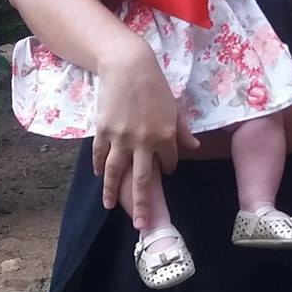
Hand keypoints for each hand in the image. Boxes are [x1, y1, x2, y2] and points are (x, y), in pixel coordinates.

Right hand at [91, 43, 198, 219]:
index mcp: (165, 136)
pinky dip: (97, 166)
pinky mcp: (103, 130)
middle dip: (141, 205)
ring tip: (108, 206)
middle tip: (141, 225)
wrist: (128, 65)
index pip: (168, 163)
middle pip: (142, 181)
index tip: (164, 170)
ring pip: (115, 172)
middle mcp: (143, 142)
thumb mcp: (174, 106)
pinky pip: (99, 154)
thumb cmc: (155, 84)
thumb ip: (182, 129)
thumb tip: (194, 146)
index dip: (168, 167)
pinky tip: (97, 176)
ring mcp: (121, 138)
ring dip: (111, 192)